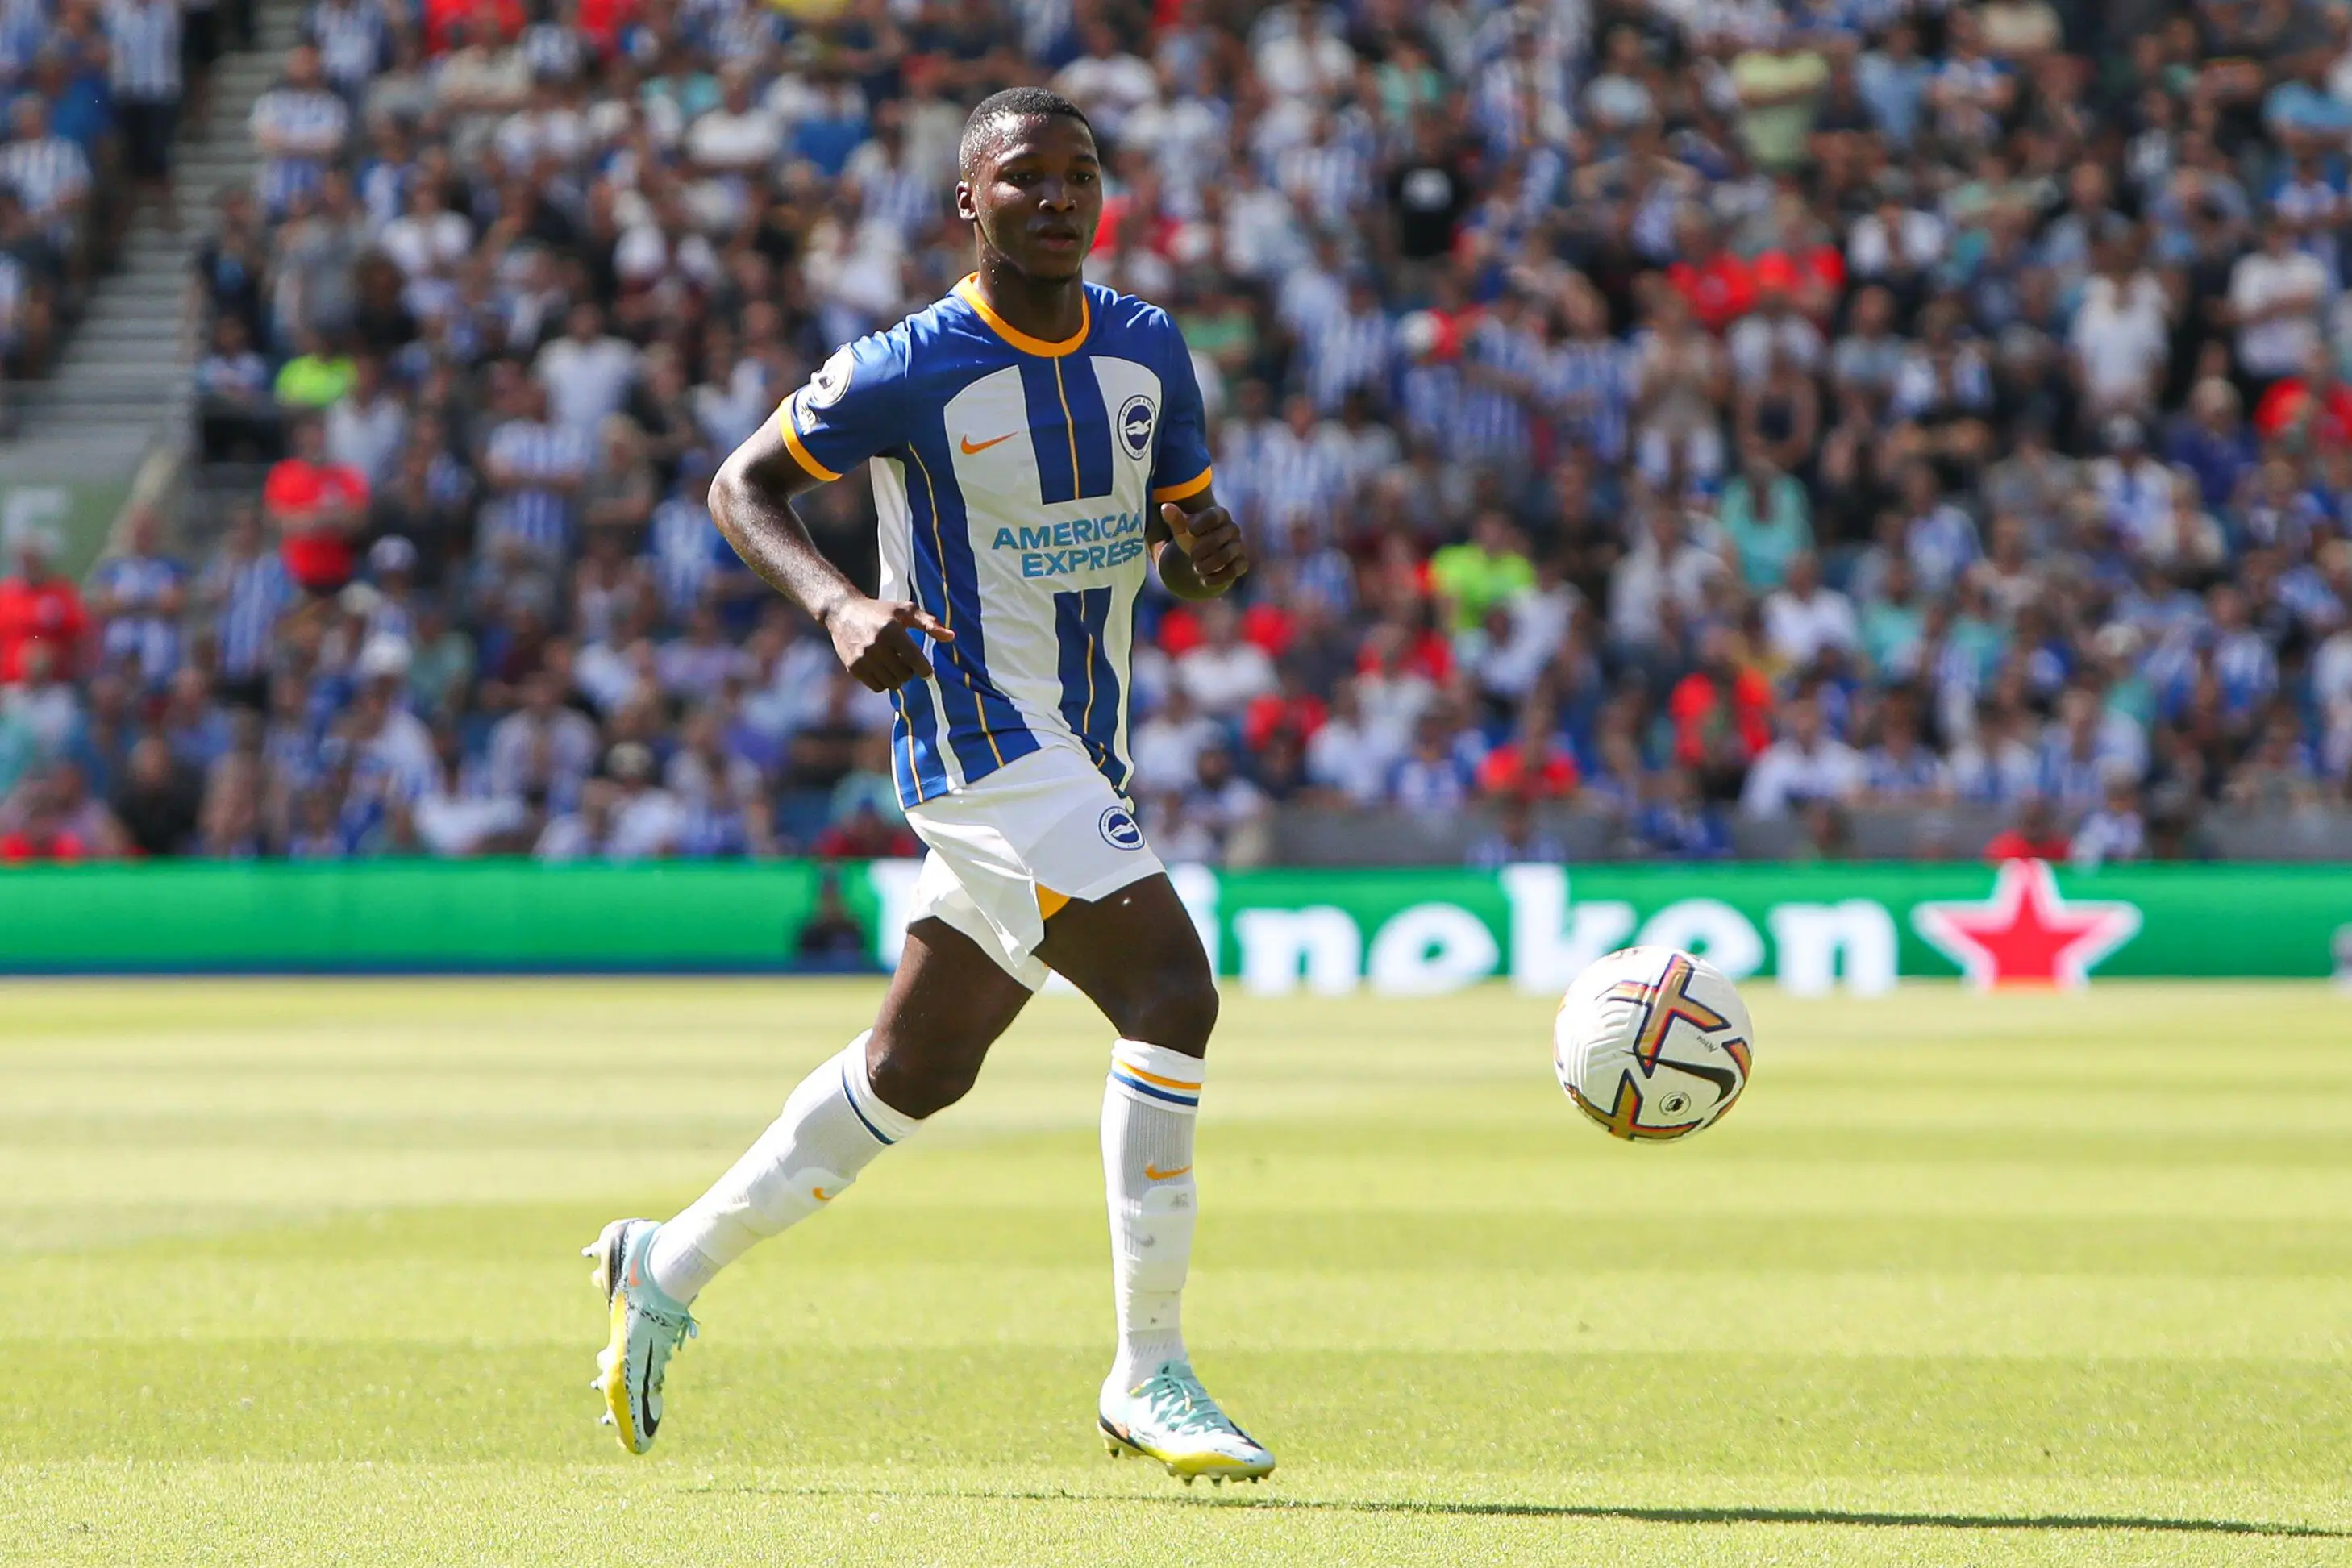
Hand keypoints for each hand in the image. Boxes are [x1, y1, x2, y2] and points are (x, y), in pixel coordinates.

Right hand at [822, 596, 953, 691]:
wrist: (843, 612)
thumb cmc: (881, 611)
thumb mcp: (906, 610)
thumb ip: (930, 624)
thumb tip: (951, 637)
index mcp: (891, 630)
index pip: (913, 659)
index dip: (924, 669)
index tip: (927, 671)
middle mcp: (875, 645)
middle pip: (904, 675)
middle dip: (909, 672)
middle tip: (906, 663)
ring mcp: (863, 658)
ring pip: (891, 683)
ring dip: (897, 678)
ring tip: (895, 666)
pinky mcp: (853, 667)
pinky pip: (877, 687)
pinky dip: (883, 683)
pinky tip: (883, 670)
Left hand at [1162, 502, 1248, 590]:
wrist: (1205, 554)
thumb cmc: (1193, 537)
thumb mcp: (1182, 528)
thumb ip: (1175, 519)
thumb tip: (1165, 508)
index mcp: (1220, 514)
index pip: (1213, 516)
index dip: (1198, 525)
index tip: (1190, 531)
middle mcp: (1232, 529)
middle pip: (1217, 539)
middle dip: (1199, 551)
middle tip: (1191, 556)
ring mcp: (1239, 546)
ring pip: (1225, 556)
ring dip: (1206, 565)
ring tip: (1196, 568)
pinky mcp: (1241, 563)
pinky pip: (1234, 571)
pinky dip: (1216, 578)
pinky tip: (1204, 580)